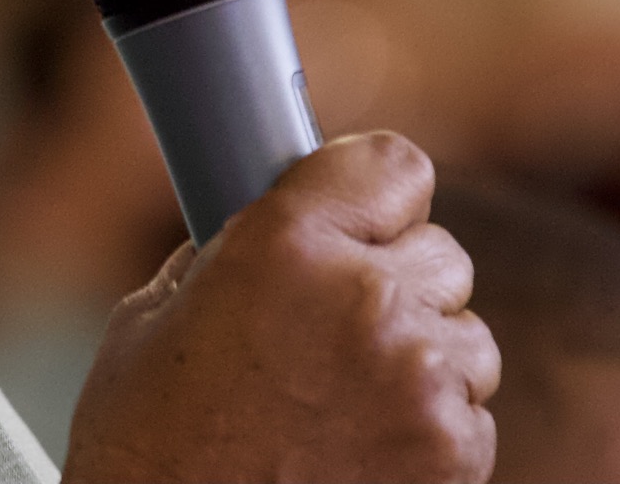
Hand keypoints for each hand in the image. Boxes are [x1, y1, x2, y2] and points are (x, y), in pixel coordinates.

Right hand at [59, 132, 498, 482]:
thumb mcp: (160, 314)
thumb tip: (290, 228)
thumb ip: (242, 252)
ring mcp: (418, 381)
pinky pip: (472, 415)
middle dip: (397, 285)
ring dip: (423, 361)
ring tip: (344, 405)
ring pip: (467, 337)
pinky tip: (362, 452)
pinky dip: (433, 432)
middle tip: (333, 334)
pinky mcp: (451, 454)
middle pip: (441, 252)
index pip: (395, 164)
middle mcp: (364, 298)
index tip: (365, 218)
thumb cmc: (147, 446)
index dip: (378, 196)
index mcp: (284, 242)